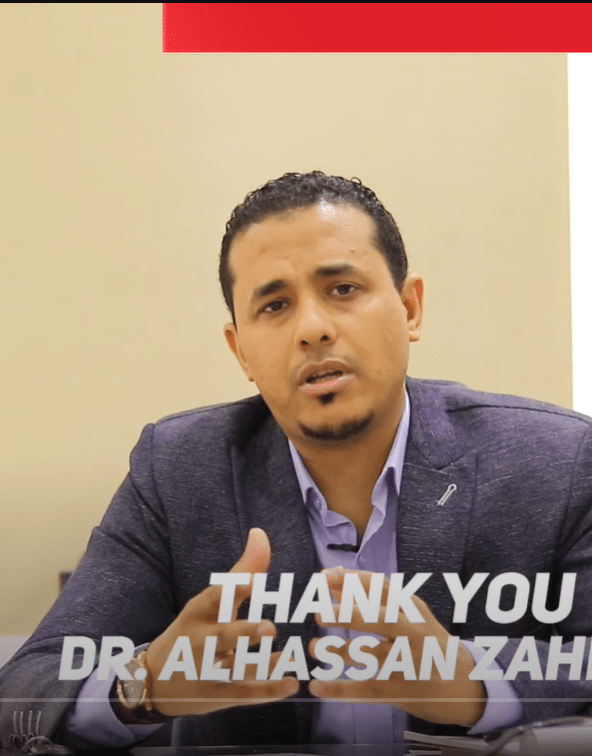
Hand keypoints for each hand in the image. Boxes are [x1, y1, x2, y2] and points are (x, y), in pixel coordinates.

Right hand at [145, 528, 299, 716]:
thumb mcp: (211, 600)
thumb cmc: (194, 629)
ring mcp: (207, 671)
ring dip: (263, 666)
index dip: (233, 589)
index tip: (252, 580)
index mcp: (199, 612)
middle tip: (269, 629)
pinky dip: (267, 692)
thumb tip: (259, 534)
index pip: (214, 598)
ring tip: (287, 659)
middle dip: (244, 633)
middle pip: (222, 637)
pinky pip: (244, 694)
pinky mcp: (217, 695)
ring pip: (236, 669)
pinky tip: (290, 686)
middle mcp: (201, 640)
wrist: (155, 680)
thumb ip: (242, 571)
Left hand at [308, 567, 485, 726]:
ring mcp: (408, 662)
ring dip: (340, 652)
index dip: (351, 581)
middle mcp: (412, 633)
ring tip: (313, 648)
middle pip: (381, 620)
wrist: (467, 684)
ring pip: (372, 655)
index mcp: (412, 609)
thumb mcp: (409, 614)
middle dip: (350, 615)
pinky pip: (367, 690)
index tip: (324, 576)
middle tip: (320, 613)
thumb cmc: (428, 641)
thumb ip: (372, 598)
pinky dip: (341, 690)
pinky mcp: (401, 690)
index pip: (381, 588)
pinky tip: (318, 686)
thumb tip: (333, 580)